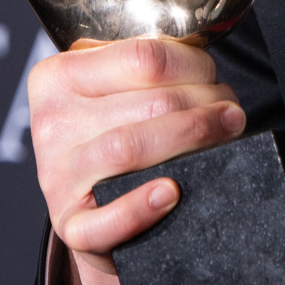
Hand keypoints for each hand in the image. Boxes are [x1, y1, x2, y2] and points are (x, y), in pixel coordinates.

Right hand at [28, 38, 246, 284]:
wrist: (86, 207)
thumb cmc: (109, 139)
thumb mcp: (109, 92)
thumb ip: (142, 72)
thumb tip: (205, 68)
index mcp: (58, 77)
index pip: (142, 58)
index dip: (194, 66)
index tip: (214, 77)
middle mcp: (53, 124)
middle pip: (149, 104)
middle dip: (205, 105)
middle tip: (231, 113)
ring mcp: (58, 177)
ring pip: (129, 149)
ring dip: (191, 140)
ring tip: (225, 136)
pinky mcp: (71, 226)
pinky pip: (104, 221)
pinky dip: (139, 209)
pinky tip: (170, 194)